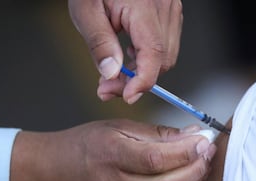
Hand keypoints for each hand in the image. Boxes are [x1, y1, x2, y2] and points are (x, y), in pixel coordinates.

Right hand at [10, 119, 215, 180]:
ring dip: (191, 180)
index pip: (157, 159)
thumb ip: (154, 133)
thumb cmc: (83, 144)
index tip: (204, 138)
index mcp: (111, 154)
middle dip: (197, 169)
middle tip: (207, 150)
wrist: (54, 172)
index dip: (187, 151)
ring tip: (198, 159)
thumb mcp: (115, 127)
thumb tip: (189, 135)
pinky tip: (183, 172)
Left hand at [68, 0, 182, 103]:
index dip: (144, 81)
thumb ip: (100, 43)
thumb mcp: (86, 11)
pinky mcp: (168, 12)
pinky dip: (146, 59)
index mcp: (144, 6)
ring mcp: (170, 8)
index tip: (128, 96)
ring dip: (141, 71)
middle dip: (137, 80)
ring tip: (114, 73)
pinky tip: (128, 57)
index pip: (154, 53)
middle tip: (107, 86)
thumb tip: (112, 74)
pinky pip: (164, 44)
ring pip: (165, 56)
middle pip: (162, 60)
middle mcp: (164, 7)